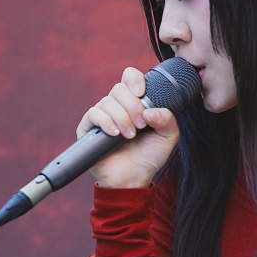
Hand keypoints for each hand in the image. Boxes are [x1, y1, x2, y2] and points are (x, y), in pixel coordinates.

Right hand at [78, 66, 180, 187]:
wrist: (133, 178)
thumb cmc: (149, 156)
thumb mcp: (168, 136)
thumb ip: (168, 119)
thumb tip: (151, 111)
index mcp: (135, 103)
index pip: (130, 78)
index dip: (134, 79)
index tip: (142, 93)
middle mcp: (117, 106)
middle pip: (119, 88)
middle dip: (133, 106)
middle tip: (141, 125)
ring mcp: (102, 116)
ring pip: (107, 102)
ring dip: (122, 118)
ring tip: (130, 136)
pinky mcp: (88, 128)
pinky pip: (93, 114)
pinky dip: (106, 122)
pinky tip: (115, 134)